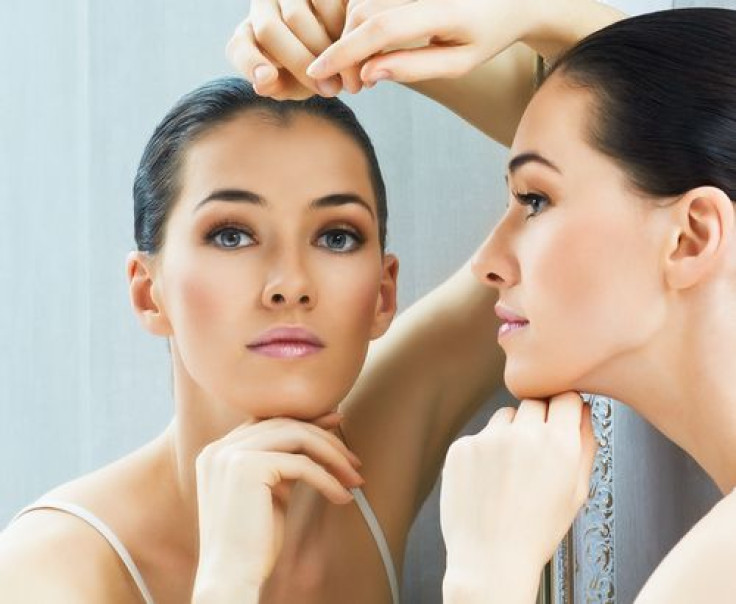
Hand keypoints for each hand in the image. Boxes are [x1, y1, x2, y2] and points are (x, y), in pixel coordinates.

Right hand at [192, 413, 362, 599]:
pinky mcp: (246, 468)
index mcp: (218, 452)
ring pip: (297, 436)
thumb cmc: (252, 545)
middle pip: (285, 424)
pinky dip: (328, 480)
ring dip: (332, 455)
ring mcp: (229, 455)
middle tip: (354, 458)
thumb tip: (315, 438)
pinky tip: (343, 497)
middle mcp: (219, 448)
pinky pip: (301, 465)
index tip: (336, 422)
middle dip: (326, 437)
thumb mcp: (268, 493)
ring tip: (354, 478)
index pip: (268, 421)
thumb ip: (281, 464)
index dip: (306, 419)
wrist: (230, 580)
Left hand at [226, 0, 362, 98]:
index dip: (250, 62)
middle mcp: (263, 7)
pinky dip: (338, 27)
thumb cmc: (314, 70)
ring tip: (343, 71)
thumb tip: (261, 85)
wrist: (344, 43)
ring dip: (321, 48)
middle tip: (330, 89)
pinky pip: (323, 3)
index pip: (239, 47)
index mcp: (250, 36)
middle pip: (269, 30)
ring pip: (296, 17)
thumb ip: (280, 87)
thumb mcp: (297, 83)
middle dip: (298, 62)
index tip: (266, 79)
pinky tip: (351, 45)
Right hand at [306, 0, 579, 83]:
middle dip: (345, 51)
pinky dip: (360, 22)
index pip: (380, 29)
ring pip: (361, 3)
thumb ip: (413, 68)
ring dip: (350, 37)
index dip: (344, 52)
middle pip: (362, 14)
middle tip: (353, 85)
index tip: (318, 72)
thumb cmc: (487, 34)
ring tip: (362, 68)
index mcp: (444, 11)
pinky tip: (369, 46)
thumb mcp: (459, 63)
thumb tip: (368, 74)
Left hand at [440, 392, 596, 600]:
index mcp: (559, 444)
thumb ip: (585, 445)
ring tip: (509, 473)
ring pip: (505, 416)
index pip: (565, 396)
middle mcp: (524, 435)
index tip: (560, 420)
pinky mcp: (462, 447)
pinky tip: (487, 482)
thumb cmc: (537, 531)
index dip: (564, 409)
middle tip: (534, 455)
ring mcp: (488, 438)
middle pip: (534, 402)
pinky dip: (483, 452)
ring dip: (509, 433)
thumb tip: (582, 410)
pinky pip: (479, 436)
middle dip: (538, 421)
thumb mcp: (577, 492)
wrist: (490, 559)